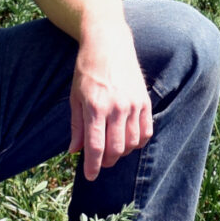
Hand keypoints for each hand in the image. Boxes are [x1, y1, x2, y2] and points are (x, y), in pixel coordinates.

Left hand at [69, 22, 152, 180]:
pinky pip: (146, 131)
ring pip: (132, 143)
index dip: (92, 166)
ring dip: (122, 153)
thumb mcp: (74, 96)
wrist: (109, 43)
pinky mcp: (145, 101)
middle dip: (107, 162)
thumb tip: (74, 151)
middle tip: (100, 163)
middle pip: (116, 149)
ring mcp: (133, 104)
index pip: (95, 146)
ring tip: (113, 151)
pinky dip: (138, 142)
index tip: (90, 177)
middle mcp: (116, 108)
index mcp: (95, 107)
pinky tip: (128, 141)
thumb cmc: (87, 70)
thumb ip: (76, 126)